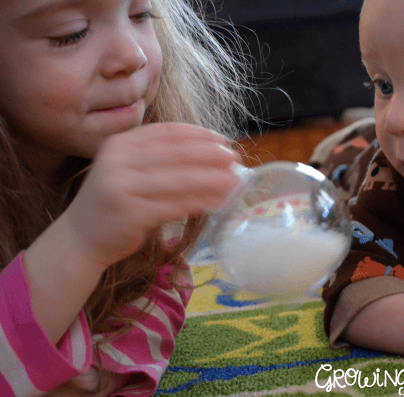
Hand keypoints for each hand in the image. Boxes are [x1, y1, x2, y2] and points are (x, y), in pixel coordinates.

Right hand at [61, 122, 241, 269]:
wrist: (80, 238)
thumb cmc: (115, 203)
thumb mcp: (129, 171)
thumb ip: (160, 160)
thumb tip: (212, 154)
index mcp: (120, 144)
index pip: (167, 132)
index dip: (199, 134)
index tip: (222, 140)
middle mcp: (118, 160)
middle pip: (177, 154)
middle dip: (212, 155)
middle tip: (236, 159)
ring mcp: (122, 186)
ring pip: (181, 180)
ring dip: (214, 180)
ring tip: (236, 182)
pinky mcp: (131, 213)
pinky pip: (177, 205)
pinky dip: (202, 202)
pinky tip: (219, 202)